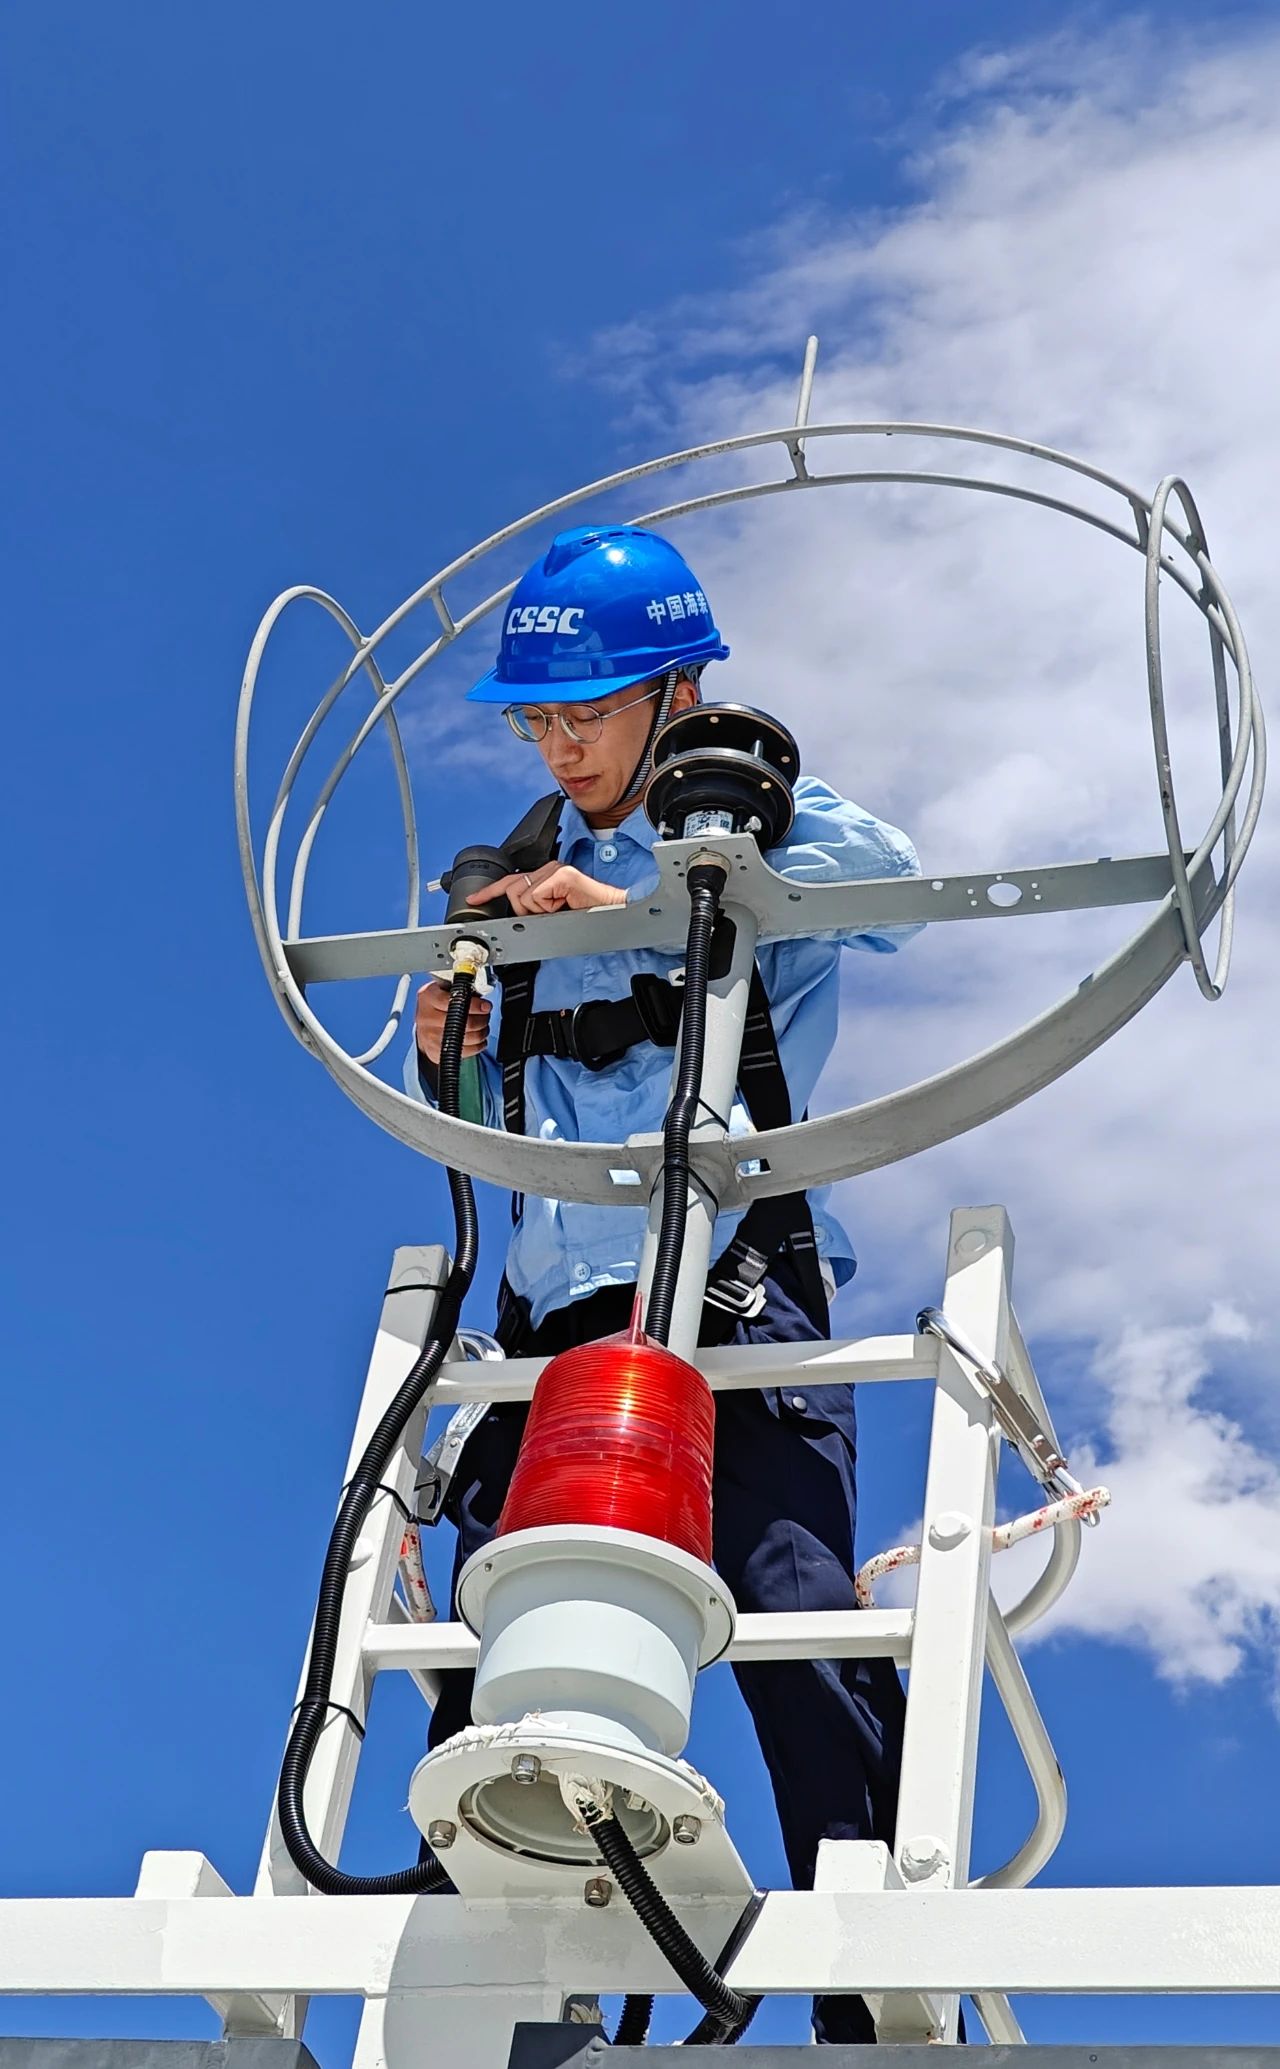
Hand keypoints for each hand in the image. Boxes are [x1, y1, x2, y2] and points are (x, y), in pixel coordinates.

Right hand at [415, 980, 491, 1065]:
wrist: (423, 1027)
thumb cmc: (436, 1005)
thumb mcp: (443, 989)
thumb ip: (460, 989)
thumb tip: (482, 996)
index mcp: (428, 997)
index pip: (456, 1001)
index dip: (475, 1005)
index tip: (486, 1006)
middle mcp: (426, 1017)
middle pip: (465, 1022)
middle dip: (482, 1019)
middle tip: (486, 1015)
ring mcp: (430, 1037)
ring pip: (468, 1038)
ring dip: (482, 1032)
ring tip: (482, 1026)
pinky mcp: (436, 1052)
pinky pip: (466, 1051)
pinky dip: (478, 1045)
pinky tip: (477, 1039)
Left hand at [468, 863, 626, 915]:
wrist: (610, 913)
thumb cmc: (584, 914)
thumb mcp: (550, 912)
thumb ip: (533, 906)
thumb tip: (514, 911)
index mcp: (544, 875)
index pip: (510, 881)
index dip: (490, 891)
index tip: (474, 899)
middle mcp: (548, 868)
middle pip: (512, 891)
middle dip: (524, 910)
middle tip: (549, 913)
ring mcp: (555, 869)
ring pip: (523, 897)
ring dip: (539, 912)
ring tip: (559, 909)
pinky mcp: (562, 876)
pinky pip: (537, 898)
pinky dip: (548, 909)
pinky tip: (564, 906)